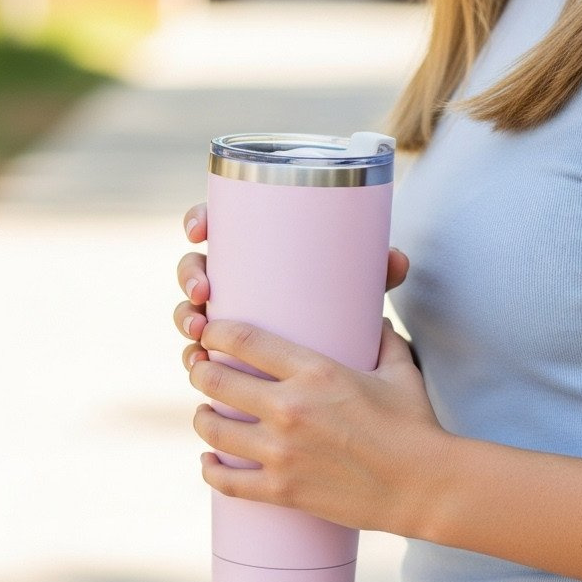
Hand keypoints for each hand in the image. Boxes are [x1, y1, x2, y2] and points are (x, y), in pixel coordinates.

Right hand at [174, 201, 411, 370]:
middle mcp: (236, 277)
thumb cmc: (346, 303)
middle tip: (204, 292)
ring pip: (193, 309)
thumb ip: (376, 271)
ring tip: (198, 332)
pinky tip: (194, 361)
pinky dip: (192, 353)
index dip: (198, 220)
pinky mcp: (227, 348)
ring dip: (184, 317)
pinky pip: (199, 348)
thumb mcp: (359, 285)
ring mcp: (228, 314)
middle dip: (189, 276)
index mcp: (258, 248)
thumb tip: (396, 261)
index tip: (199, 230)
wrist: (351, 357)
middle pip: (196, 266)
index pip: (218, 222)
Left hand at [187, 317, 445, 536]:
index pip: (243, 340)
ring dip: (202, 417)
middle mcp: (289, 408)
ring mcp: (282, 452)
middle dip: (201, 370)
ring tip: (206, 413)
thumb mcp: (400, 371)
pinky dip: (210, 469)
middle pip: (215, 380)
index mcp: (315, 372)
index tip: (210, 331)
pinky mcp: (282, 490)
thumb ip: (383, 340)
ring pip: (213, 429)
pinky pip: (226, 481)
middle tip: (202, 369)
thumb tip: (377, 320)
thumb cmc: (416, 425)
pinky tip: (208, 460)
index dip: (215, 331)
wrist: (424, 486)